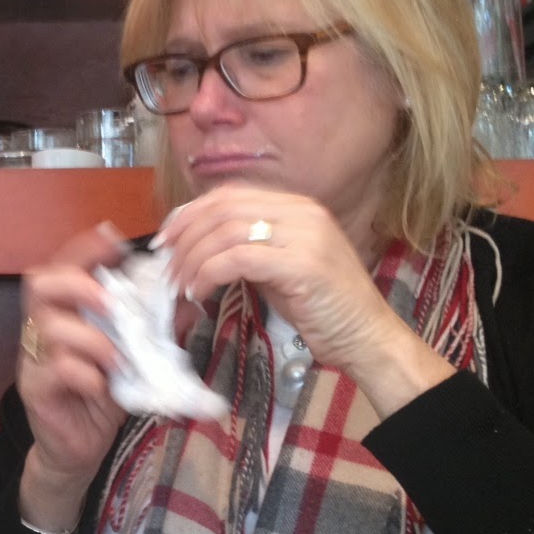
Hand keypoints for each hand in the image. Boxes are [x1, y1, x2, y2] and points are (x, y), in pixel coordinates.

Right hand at [16, 222, 131, 529]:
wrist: (78, 449)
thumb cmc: (103, 395)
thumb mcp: (134, 357)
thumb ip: (156, 328)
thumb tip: (191, 300)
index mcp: (65, 312)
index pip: (63, 265)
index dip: (85, 249)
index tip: (115, 242)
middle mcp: (42, 329)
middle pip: (39, 284)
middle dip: (78, 284)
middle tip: (110, 301)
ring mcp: (35, 359)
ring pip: (49, 328)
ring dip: (92, 338)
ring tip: (118, 358)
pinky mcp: (36, 390)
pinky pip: (56, 369)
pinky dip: (85, 373)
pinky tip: (103, 385)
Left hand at [154, 184, 452, 415]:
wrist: (367, 337)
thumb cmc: (323, 308)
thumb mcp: (279, 268)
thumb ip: (248, 249)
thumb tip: (198, 247)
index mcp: (298, 207)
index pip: (229, 195)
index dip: (190, 213)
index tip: (166, 239)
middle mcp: (302, 212)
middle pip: (222, 209)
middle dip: (185, 236)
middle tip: (166, 265)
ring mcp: (305, 235)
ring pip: (225, 233)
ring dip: (192, 260)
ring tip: (179, 286)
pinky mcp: (301, 264)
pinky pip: (237, 260)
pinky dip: (208, 275)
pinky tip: (198, 294)